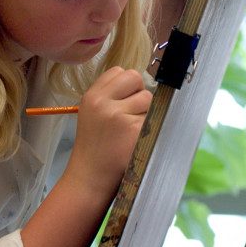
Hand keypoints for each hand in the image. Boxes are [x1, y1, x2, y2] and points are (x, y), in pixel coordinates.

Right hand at [64, 67, 151, 196]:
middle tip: (131, 113)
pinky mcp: (136, 130)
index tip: (124, 100)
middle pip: (136, 78)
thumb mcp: (93, 112)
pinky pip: (154, 117)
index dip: (127, 84)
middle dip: (139, 92)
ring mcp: (121, 116)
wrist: (91, 175)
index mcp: (92, 96)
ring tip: (131, 129)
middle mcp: (104, 103)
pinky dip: (150, 126)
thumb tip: (140, 80)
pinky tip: (136, 139)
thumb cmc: (95, 144)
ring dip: (146, 111)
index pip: (120, 71)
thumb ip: (111, 94)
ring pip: (149, 98)